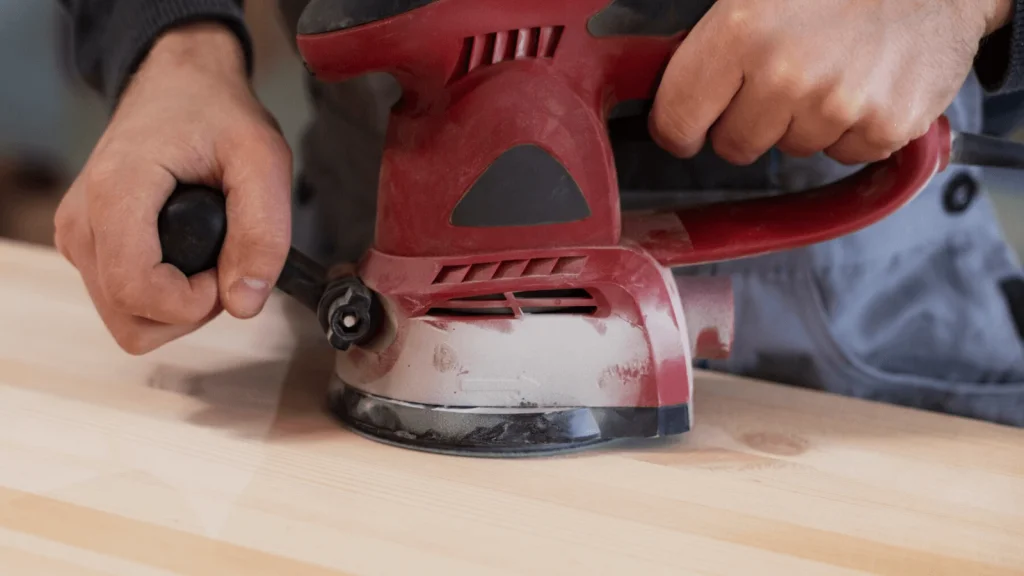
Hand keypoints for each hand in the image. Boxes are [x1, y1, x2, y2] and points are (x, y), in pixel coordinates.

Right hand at [54, 23, 292, 353]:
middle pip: (131, 321)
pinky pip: (124, 302)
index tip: (229, 269)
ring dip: (179, 306)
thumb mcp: (262, 159)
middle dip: (190, 309)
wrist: (178, 83)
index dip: (195, 302)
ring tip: (210, 255)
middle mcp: (83, 222)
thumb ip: (263, 232)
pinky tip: (188, 253)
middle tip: (224, 261)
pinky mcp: (88, 245)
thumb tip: (245, 304)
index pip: (139, 293)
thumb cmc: (216, 113)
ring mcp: (79, 236)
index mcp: (116, 194)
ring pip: (127, 320)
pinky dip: (164, 295)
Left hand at [649, 0, 1012, 164]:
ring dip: (803, 120)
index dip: (679, 126)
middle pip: (734, 145)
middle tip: (779, 76)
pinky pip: (844, 154)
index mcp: (741, 32)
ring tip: (832, 67)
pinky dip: (851, 128)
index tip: (688, 124)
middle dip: (747, 120)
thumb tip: (665, 86)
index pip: (677, 120)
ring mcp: (839, 105)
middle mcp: (786, 75)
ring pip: (791, 149)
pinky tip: (864, 83)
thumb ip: (710, 40)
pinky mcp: (887, 126)